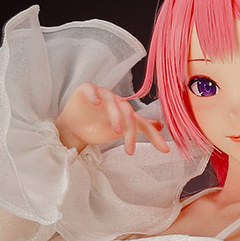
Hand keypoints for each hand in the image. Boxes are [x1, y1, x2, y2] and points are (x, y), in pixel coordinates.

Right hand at [54, 85, 171, 155]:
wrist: (74, 126)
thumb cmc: (98, 126)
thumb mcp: (122, 129)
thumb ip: (140, 127)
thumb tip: (161, 126)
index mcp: (126, 111)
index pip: (142, 123)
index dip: (154, 136)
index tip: (165, 150)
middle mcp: (116, 102)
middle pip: (128, 112)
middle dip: (131, 130)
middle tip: (130, 149)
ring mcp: (102, 95)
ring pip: (112, 103)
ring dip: (116, 117)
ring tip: (116, 132)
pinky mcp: (86, 90)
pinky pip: (91, 90)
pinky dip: (94, 95)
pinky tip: (96, 103)